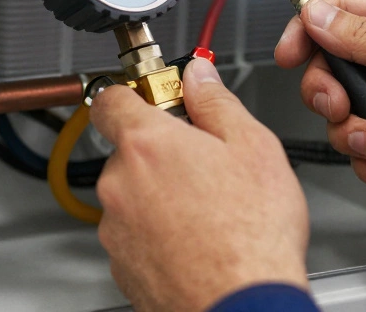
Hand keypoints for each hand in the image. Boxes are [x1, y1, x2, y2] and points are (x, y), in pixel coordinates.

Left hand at [90, 59, 308, 311]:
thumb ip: (217, 101)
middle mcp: (120, 184)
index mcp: (146, 144)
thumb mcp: (253, 147)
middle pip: (130, 150)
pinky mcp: (122, 266)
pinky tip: (198, 240)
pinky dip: (160, 234)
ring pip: (133, 195)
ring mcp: (116, 229)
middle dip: (163, 152)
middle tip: (206, 164)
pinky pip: (136, 235)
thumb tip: (199, 77)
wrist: (242, 307)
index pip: (112, 98)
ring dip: (161, 195)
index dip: (136, 93)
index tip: (160, 97)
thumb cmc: (252, 237)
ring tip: (210, 211)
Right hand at [275, 0, 365, 246]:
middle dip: (331, 94)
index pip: (340, 12)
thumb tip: (317, 15)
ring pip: (344, 115)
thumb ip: (360, 38)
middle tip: (341, 105)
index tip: (288, 53)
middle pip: (333, 68)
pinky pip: (365, 150)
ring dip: (355, 134)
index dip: (307, 30)